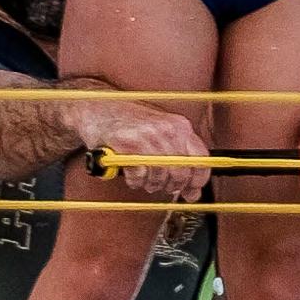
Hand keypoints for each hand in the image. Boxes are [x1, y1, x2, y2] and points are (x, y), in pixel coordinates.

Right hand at [73, 97, 210, 200]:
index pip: (201, 158)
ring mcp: (147, 137)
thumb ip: (179, 157)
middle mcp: (167, 130)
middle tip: (162, 187)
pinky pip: (139, 176)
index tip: (192, 191)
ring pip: (160, 176)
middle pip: (181, 172)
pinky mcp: (126, 145)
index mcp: (180, 125)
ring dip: (152, 185)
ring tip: (144, 179)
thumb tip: (193, 192)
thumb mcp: (160, 131)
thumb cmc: (129, 121)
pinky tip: (132, 175)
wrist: (97, 107)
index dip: (199, 180)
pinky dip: (135, 182)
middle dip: (172, 186)